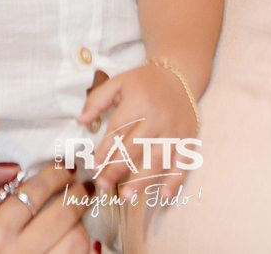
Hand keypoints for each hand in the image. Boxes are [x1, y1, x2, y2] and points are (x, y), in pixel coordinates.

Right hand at [0, 159, 91, 253]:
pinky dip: (82, 247)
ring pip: (76, 243)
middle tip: (82, 183)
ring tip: (78, 210)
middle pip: (64, 218)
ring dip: (80, 222)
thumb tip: (12, 165)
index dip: (55, 176)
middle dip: (78, 195)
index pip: (35, 194)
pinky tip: (74, 234)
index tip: (65, 167)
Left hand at [78, 62, 197, 195]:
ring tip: (127, 196)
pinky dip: (175, 180)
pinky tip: (164, 196)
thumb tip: (81, 121)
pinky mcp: (188, 138)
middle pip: (135, 148)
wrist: (179, 74)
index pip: (118, 132)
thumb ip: (97, 100)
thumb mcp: (118, 82)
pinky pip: (183, 162)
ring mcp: (174, 131)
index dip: (104, 151)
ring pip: (157, 159)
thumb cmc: (144, 81)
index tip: (94, 167)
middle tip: (103, 185)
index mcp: (138, 103)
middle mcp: (157, 119)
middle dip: (117, 169)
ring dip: (142, 180)